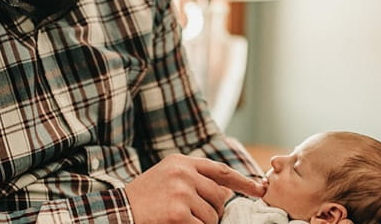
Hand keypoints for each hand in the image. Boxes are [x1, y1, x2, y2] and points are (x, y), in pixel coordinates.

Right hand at [124, 154, 265, 223]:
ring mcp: (181, 192)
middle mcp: (183, 173)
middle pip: (219, 197)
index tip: (260, 189)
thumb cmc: (144, 198)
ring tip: (178, 218)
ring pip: (212, 215)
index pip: (220, 170)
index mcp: (181, 162)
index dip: (243, 181)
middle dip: (212, 210)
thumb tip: (225, 191)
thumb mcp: (166, 176)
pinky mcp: (178, 213)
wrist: (119, 211)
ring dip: (201, 223)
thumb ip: (193, 177)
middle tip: (190, 214)